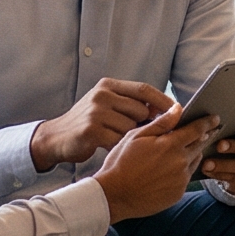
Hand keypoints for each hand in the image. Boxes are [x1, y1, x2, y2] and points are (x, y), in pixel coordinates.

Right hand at [31, 78, 175, 169]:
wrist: (56, 138)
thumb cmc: (89, 122)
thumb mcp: (107, 104)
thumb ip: (130, 102)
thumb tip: (167, 110)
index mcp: (109, 85)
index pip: (144, 89)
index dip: (163, 101)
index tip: (178, 112)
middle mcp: (102, 95)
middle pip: (140, 110)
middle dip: (146, 124)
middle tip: (145, 135)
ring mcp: (96, 113)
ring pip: (131, 127)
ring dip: (132, 138)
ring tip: (124, 143)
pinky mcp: (91, 131)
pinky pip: (119, 141)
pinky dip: (121, 147)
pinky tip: (116, 150)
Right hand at [94, 107, 217, 222]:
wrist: (114, 195)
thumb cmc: (121, 162)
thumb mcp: (136, 136)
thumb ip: (161, 123)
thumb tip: (178, 108)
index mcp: (171, 145)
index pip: (196, 129)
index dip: (207, 122)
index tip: (215, 118)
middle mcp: (180, 162)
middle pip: (200, 145)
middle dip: (205, 136)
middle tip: (210, 130)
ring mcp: (181, 179)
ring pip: (195, 161)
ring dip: (194, 153)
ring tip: (190, 148)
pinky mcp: (178, 193)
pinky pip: (186, 178)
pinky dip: (184, 170)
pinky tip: (175, 168)